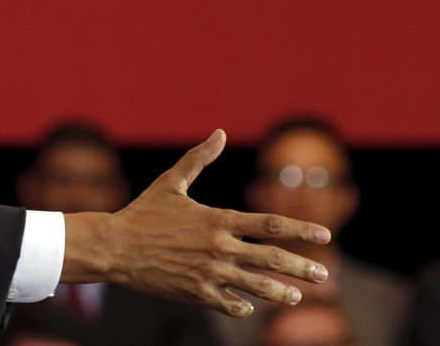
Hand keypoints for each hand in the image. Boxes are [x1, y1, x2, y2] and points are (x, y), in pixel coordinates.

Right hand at [61, 129, 330, 317]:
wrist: (114, 247)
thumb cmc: (142, 213)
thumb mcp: (170, 183)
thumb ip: (198, 159)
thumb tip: (219, 132)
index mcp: (217, 219)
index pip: (269, 224)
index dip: (301, 229)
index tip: (325, 234)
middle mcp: (218, 247)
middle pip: (272, 259)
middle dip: (302, 267)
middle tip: (323, 274)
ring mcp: (208, 272)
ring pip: (257, 286)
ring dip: (281, 293)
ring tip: (295, 297)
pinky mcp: (196, 293)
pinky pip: (229, 304)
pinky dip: (242, 306)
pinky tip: (248, 306)